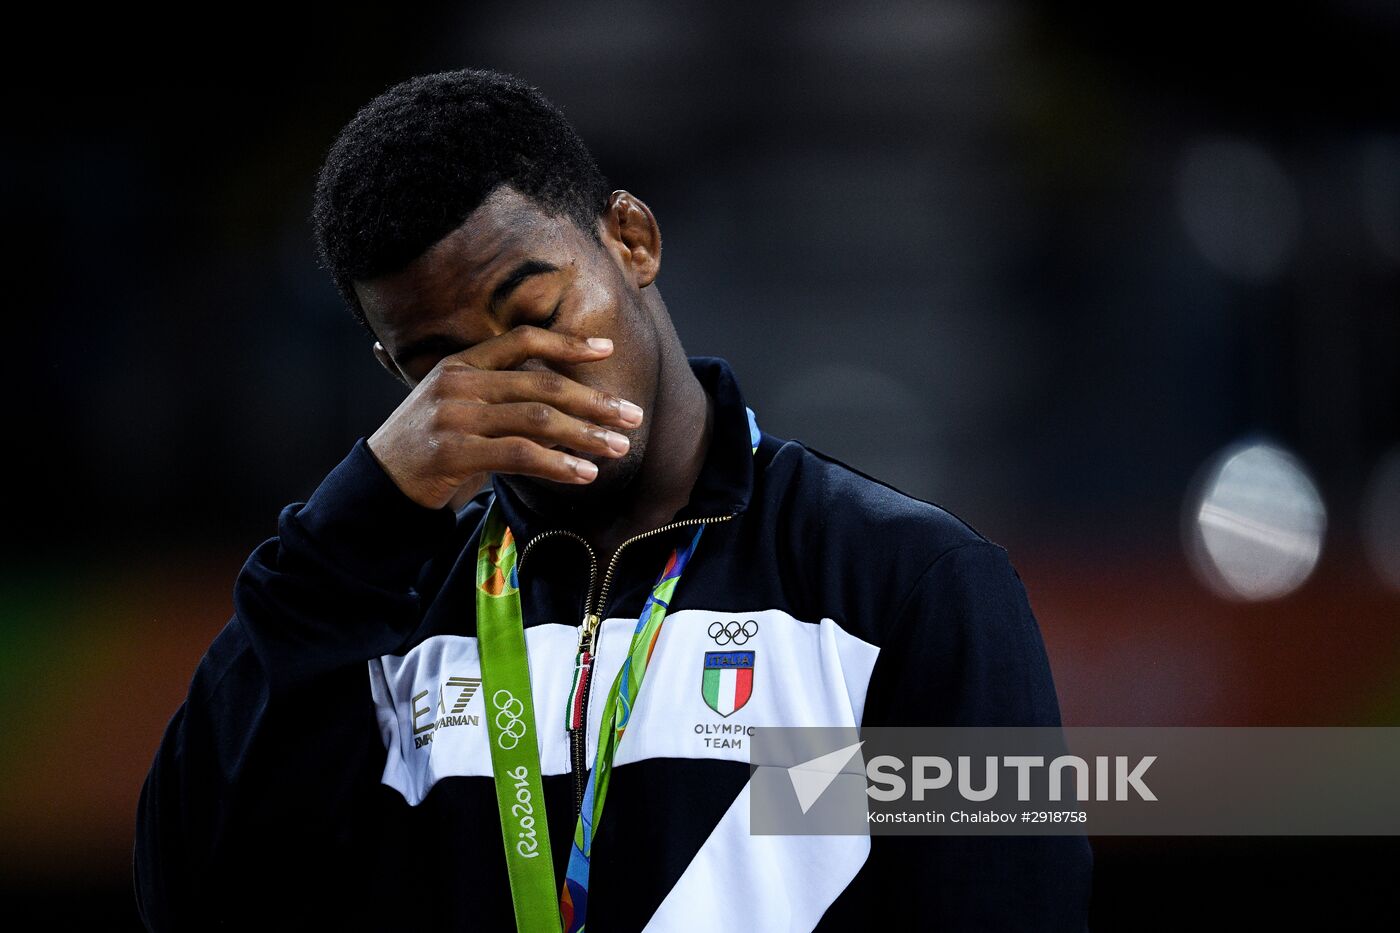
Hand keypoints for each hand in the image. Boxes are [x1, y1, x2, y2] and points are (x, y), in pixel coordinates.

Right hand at [366, 326, 643, 509]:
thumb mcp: (460, 411)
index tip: (607, 349)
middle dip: (593, 399)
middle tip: (632, 415)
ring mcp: (453, 416)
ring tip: (619, 448)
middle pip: (541, 383)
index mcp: (459, 364)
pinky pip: (520, 455)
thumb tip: (567, 408)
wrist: (376, 486)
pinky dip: (559, 464)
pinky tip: (586, 474)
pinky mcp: (453, 453)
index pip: (521, 341)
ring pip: (537, 419)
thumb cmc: (429, 450)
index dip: (567, 342)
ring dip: (586, 434)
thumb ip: (503, 401)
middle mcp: (456, 383)